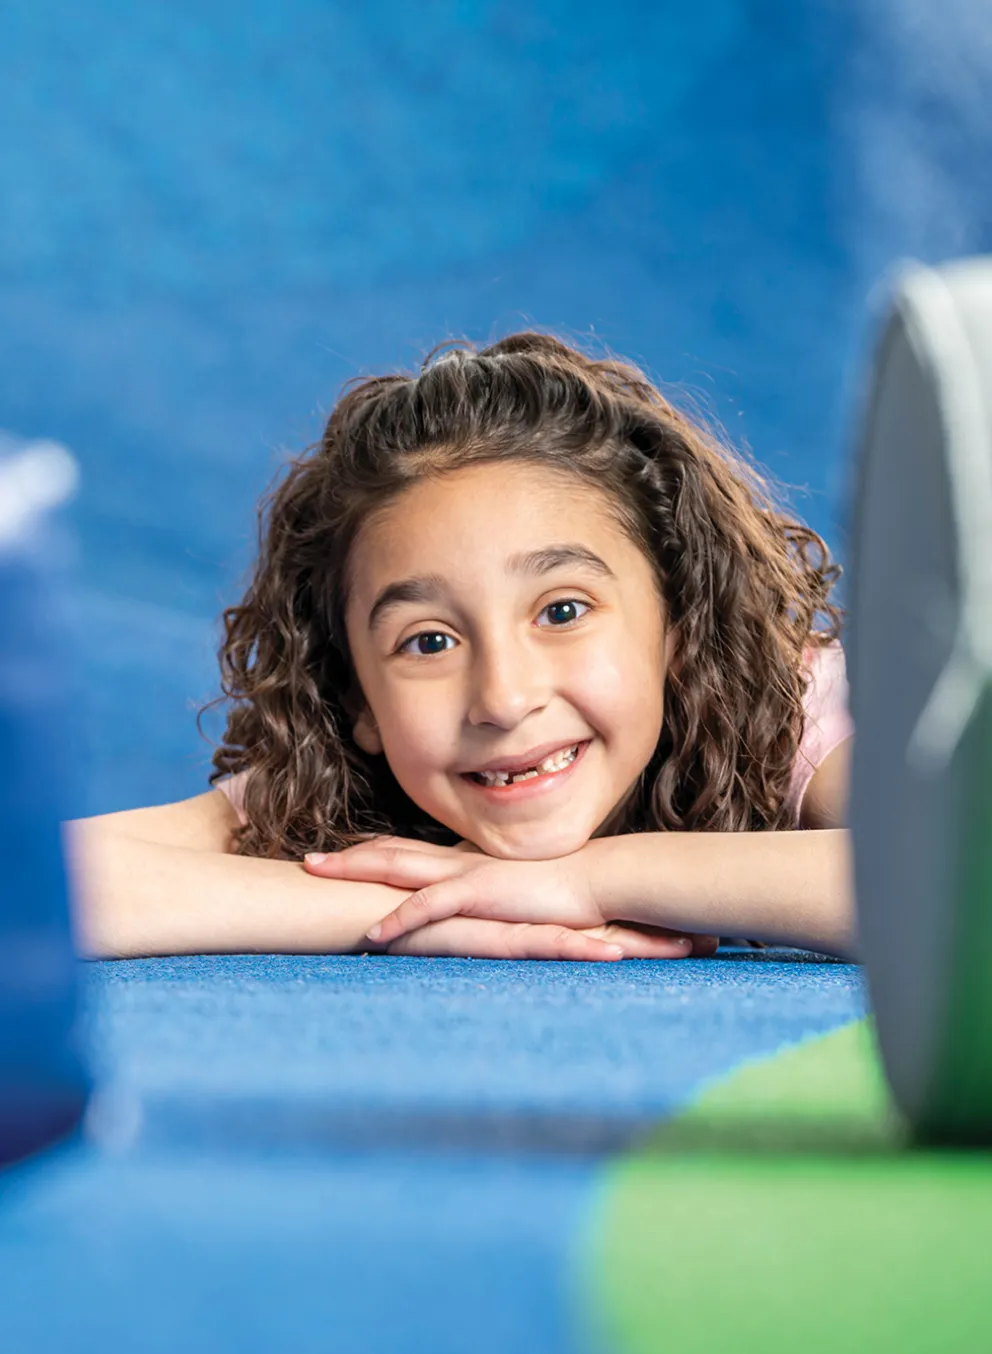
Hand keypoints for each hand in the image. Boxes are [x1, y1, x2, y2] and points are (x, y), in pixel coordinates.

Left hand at [304, 835, 715, 958]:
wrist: (602, 882)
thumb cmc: (567, 891)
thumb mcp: (518, 894)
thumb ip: (494, 895)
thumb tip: (478, 908)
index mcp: (465, 862)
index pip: (407, 852)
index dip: (370, 852)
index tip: (336, 855)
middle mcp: (459, 862)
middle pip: (390, 851)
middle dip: (346, 855)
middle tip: (305, 857)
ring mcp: (467, 874)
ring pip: (397, 867)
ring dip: (354, 871)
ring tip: (313, 872)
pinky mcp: (483, 894)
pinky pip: (432, 906)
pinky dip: (401, 918)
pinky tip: (374, 933)